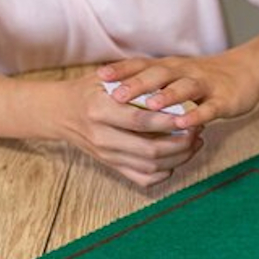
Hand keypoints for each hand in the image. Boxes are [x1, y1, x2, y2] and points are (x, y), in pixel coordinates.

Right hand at [51, 74, 203, 186]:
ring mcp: (107, 156)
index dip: (168, 121)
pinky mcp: (112, 167)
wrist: (60, 113)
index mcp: (99, 111)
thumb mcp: (107, 79)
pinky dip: (166, 172)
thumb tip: (174, 88)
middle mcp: (102, 138)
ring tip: (194, 141)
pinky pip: (145, 179)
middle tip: (197, 129)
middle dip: (181, 143)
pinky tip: (178, 156)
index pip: (140, 121)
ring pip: (152, 167)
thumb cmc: (89, 90)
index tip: (190, 115)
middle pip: (150, 150)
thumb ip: (136, 84)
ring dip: (180, 157)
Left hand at [97, 47, 258, 130]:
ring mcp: (205, 85)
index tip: (98, 76)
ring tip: (149, 106)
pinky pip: (209, 108)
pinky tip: (185, 123)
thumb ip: (153, 83)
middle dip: (137, 84)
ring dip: (166, 97)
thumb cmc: (206, 78)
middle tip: (116, 95)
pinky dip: (197, 114)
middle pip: (158, 75)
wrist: (248, 70)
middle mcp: (185, 72)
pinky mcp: (224, 99)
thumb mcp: (177, 75)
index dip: (121, 70)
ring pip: (183, 88)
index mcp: (171, 67)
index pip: (142, 65)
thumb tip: (117, 93)